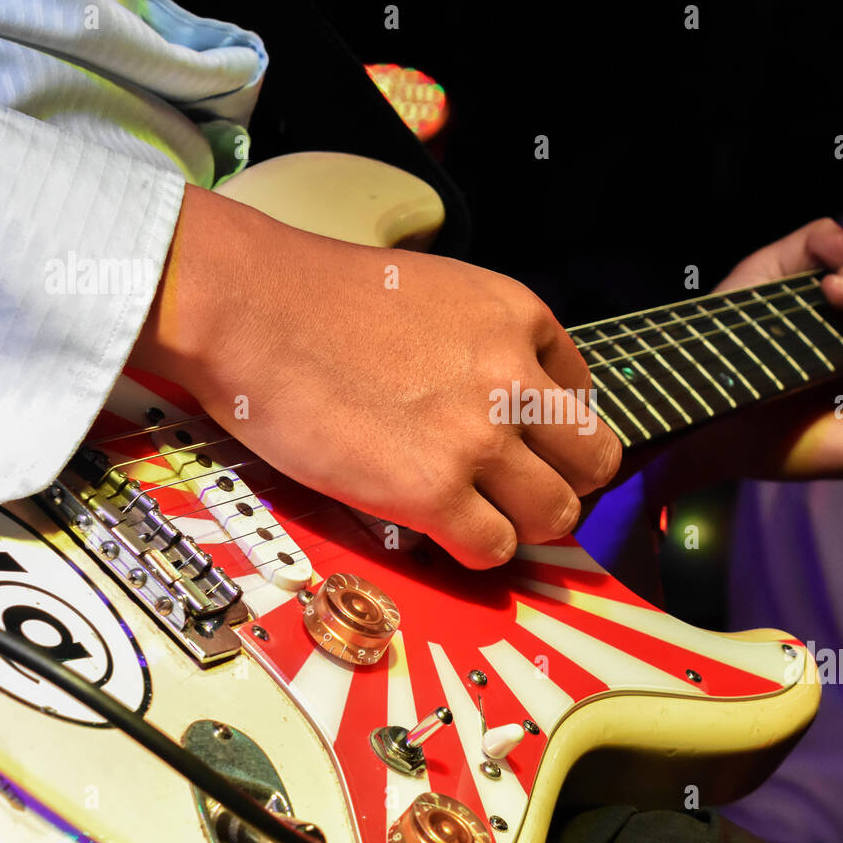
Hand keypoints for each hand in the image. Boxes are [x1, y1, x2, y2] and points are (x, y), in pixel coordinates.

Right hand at [130, 185, 621, 568]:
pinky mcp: (431, 491)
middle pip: (593, 461)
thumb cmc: (319, 297)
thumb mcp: (437, 293)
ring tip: (477, 514)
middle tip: (518, 490)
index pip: (583, 394)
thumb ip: (485, 343)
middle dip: (562, 481)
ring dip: (522, 523)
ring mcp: (478, 437)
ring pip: (557, 514)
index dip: (552, 429)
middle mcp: (513, 378)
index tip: (522, 444)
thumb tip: (503, 402)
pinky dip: (472, 550)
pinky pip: (494, 548)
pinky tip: (439, 529)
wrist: (248, 306)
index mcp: (518, 317)